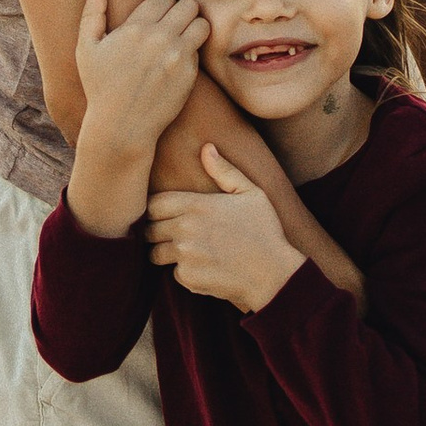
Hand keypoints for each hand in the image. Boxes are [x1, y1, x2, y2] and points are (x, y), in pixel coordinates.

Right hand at [75, 0, 207, 155]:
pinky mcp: (189, 74)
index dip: (162, 6)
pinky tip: (180, 62)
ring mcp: (177, 56)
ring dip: (194, 28)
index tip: (157, 19)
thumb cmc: (100, 87)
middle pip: (188, 5)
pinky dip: (193, 52)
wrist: (121, 127)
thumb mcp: (86, 50)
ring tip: (183, 39)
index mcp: (135, 28)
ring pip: (202, 24)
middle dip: (182, 13)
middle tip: (174, 26)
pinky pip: (201, 50)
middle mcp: (158, 38)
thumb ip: (92, 13)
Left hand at [146, 147, 301, 311]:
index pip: (153, 204)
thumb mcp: (251, 194)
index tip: (169, 215)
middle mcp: (185, 229)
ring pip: (156, 254)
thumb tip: (206, 148)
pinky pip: (173, 274)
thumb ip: (225, 171)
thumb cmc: (265, 231)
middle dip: (160, 232)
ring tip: (191, 252)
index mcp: (196, 205)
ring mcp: (185, 254)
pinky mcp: (188, 278)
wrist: (275, 274)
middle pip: (150, 230)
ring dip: (168, 254)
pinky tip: (205, 268)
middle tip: (180, 236)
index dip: (158, 210)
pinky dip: (185, 273)